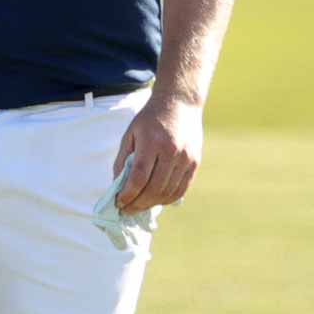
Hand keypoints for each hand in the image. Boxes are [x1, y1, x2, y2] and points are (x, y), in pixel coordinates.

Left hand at [112, 93, 202, 212]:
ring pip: (168, 192)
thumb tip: (117, 185)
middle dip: (138, 203)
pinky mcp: (195, 163)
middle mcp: (171, 152)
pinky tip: (156, 201)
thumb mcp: (131, 134)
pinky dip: (167, 199)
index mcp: (152, 142)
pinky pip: (181, 189)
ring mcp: (186, 158)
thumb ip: (123, 159)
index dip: (128, 194)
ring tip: (138, 207)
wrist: (179, 104)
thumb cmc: (150, 119)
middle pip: (154, 188)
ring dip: (152, 204)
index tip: (119, 202)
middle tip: (126, 210)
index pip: (139, 177)